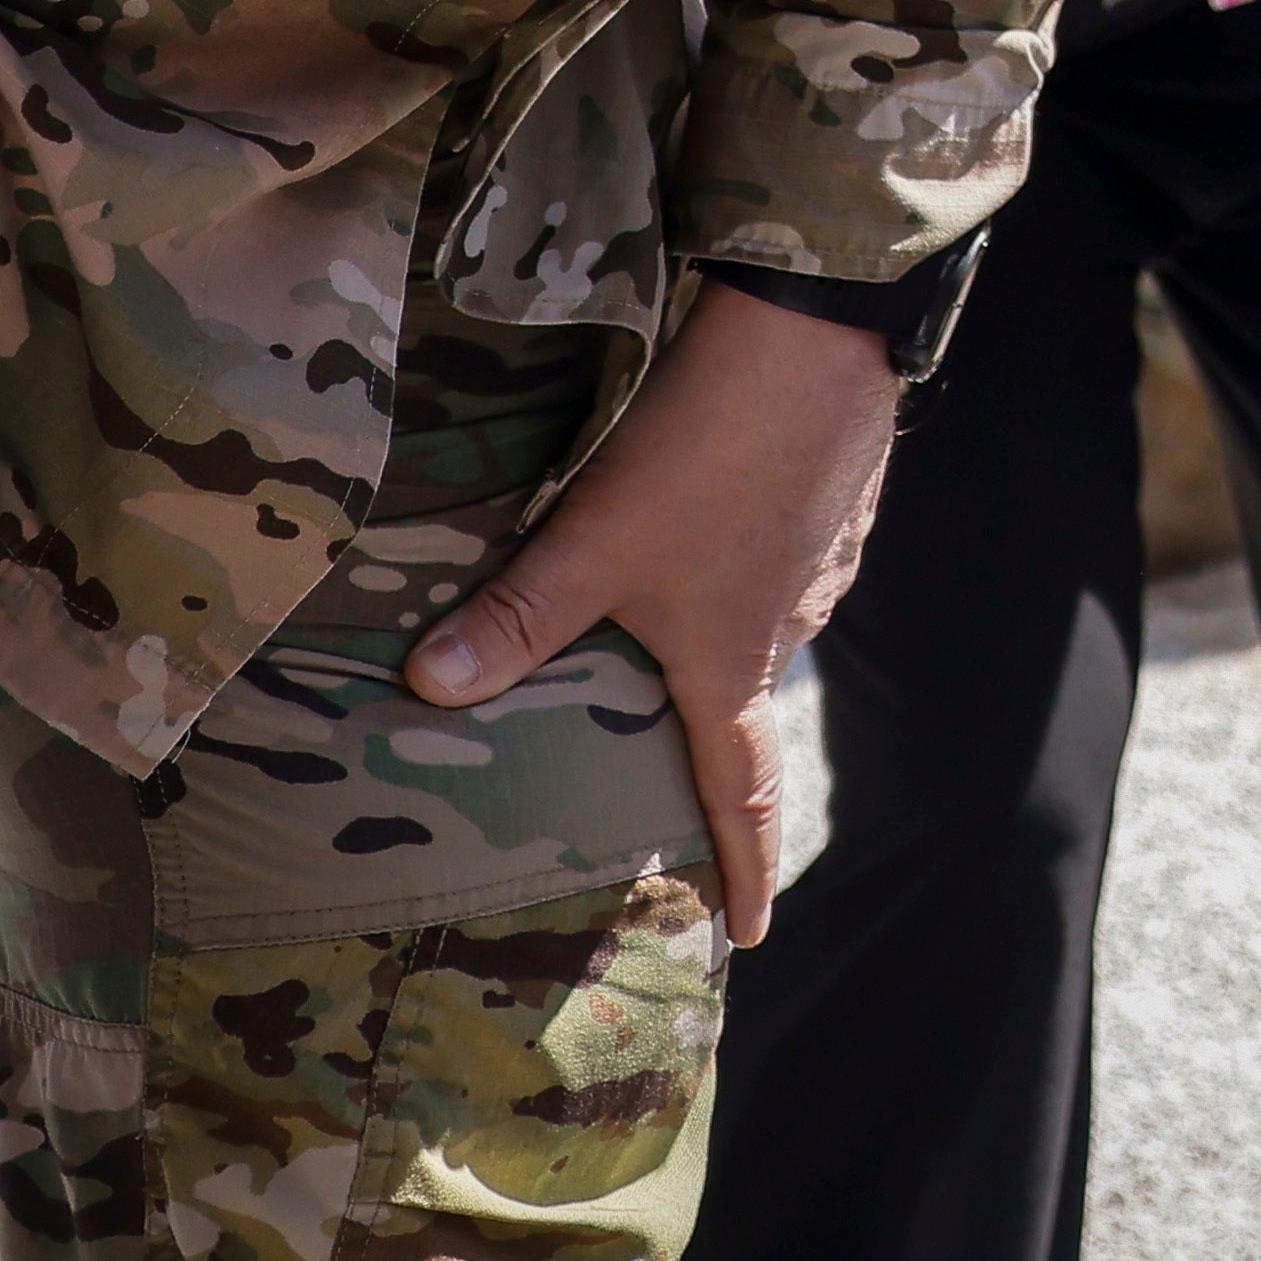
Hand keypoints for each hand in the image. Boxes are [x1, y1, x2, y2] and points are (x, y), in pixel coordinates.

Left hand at [399, 277, 911, 939]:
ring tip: (671, 628)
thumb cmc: (706, 452)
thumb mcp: (593, 540)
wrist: (817, 327)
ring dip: (725, 638)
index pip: (745, 795)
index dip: (746, 869)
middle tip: (664, 763)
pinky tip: (712, 523)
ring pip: (766, 622)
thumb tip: (425, 691)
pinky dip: (747, 564)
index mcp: (734, 661)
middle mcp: (790, 621)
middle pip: (748, 702)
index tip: (751, 933)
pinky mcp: (836, 494)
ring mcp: (822, 556)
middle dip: (711, 739)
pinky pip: (787, 557)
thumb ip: (514, 619)